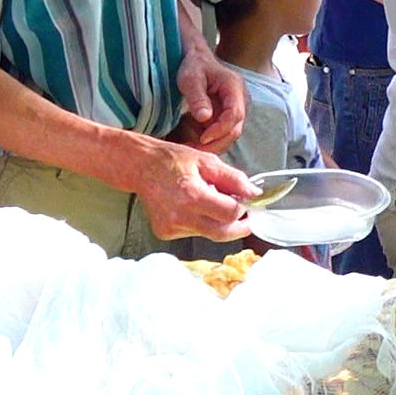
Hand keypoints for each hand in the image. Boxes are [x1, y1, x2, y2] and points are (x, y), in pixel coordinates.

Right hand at [126, 136, 256, 241]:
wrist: (141, 167)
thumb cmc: (174, 161)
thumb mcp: (208, 161)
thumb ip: (234, 178)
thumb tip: (254, 193)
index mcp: (192, 196)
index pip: (230, 213)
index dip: (244, 208)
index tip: (248, 202)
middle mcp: (179, 216)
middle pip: (222, 233)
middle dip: (239, 227)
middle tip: (248, 218)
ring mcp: (170, 228)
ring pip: (208, 233)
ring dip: (219, 222)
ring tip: (212, 202)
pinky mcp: (165, 233)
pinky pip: (194, 233)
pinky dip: (202, 223)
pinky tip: (195, 208)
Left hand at [174, 45, 246, 154]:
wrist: (198, 61)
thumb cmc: (194, 66)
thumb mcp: (191, 79)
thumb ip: (198, 98)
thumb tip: (204, 118)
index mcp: (234, 88)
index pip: (234, 114)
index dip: (220, 129)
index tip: (202, 138)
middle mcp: (240, 101)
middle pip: (235, 129)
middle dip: (216, 143)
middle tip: (194, 151)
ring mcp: (236, 110)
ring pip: (230, 135)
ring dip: (213, 145)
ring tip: (191, 150)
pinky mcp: (227, 117)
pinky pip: (222, 134)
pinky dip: (210, 142)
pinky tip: (193, 144)